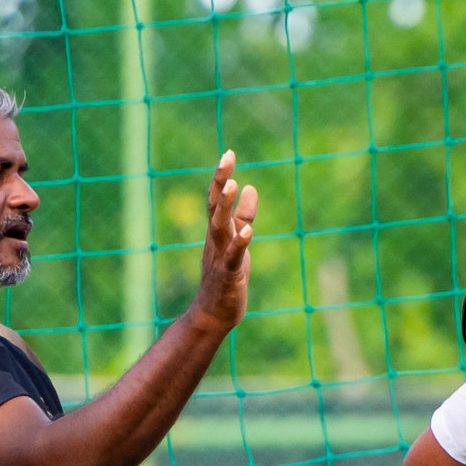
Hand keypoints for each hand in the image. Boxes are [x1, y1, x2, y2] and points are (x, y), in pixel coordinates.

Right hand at [190, 149, 258, 331]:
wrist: (213, 313)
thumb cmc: (226, 276)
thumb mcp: (238, 241)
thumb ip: (244, 216)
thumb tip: (251, 187)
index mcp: (217, 231)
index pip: (215, 198)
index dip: (222, 176)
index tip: (228, 152)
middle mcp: (215, 240)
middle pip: (214, 206)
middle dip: (221, 181)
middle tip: (227, 157)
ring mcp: (220, 256)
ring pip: (220, 226)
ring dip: (225, 205)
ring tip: (233, 184)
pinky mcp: (229, 274)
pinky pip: (234, 256)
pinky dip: (240, 243)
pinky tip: (248, 231)